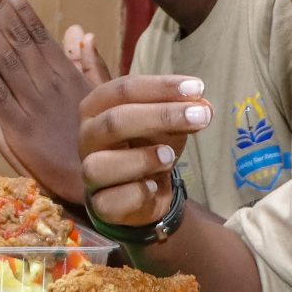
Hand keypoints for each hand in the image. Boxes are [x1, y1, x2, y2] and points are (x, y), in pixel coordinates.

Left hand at [0, 0, 104, 204]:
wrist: (107, 186)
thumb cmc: (108, 143)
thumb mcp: (103, 98)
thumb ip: (89, 64)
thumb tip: (79, 31)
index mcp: (66, 76)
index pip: (37, 34)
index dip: (16, 8)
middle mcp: (46, 86)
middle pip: (12, 39)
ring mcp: (29, 108)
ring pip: (0, 61)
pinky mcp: (15, 133)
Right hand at [77, 74, 211, 232]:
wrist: (143, 192)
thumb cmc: (148, 145)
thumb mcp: (169, 123)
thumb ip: (184, 111)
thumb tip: (204, 107)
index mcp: (97, 106)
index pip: (124, 89)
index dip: (161, 87)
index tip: (197, 88)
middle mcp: (88, 137)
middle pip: (114, 121)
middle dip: (160, 117)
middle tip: (199, 116)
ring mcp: (88, 172)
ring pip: (100, 165)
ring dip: (141, 159)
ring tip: (170, 157)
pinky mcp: (99, 204)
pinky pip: (110, 201)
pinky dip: (136, 193)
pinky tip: (155, 186)